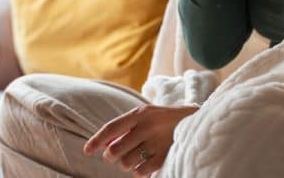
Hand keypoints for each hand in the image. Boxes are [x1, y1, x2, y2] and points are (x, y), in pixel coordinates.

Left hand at [83, 104, 198, 176]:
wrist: (197, 121)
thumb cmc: (163, 120)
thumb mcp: (146, 116)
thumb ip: (126, 128)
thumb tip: (104, 146)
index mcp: (140, 113)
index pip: (111, 128)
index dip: (96, 140)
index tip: (86, 150)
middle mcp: (148, 126)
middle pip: (116, 149)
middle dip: (111, 156)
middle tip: (114, 156)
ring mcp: (158, 142)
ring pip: (126, 162)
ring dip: (125, 163)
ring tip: (134, 158)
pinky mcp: (166, 156)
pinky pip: (140, 171)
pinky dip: (138, 171)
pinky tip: (143, 164)